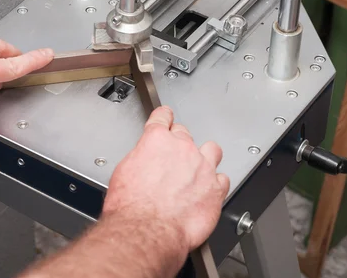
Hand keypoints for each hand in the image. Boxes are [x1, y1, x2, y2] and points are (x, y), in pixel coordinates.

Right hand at [103, 106, 228, 256]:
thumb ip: (140, 157)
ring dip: (205, 156)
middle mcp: (182, 149)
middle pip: (185, 133)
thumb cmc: (131, 206)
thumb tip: (144, 160)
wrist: (147, 230)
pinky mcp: (215, 188)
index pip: (163, 117)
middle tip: (173, 156)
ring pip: (211, 149)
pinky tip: (207, 189)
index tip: (166, 117)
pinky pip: (222, 178)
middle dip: (179, 141)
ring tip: (199, 167)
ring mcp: (202, 167)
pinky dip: (216, 183)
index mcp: (156, 140)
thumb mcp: (124, 172)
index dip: (164, 116)